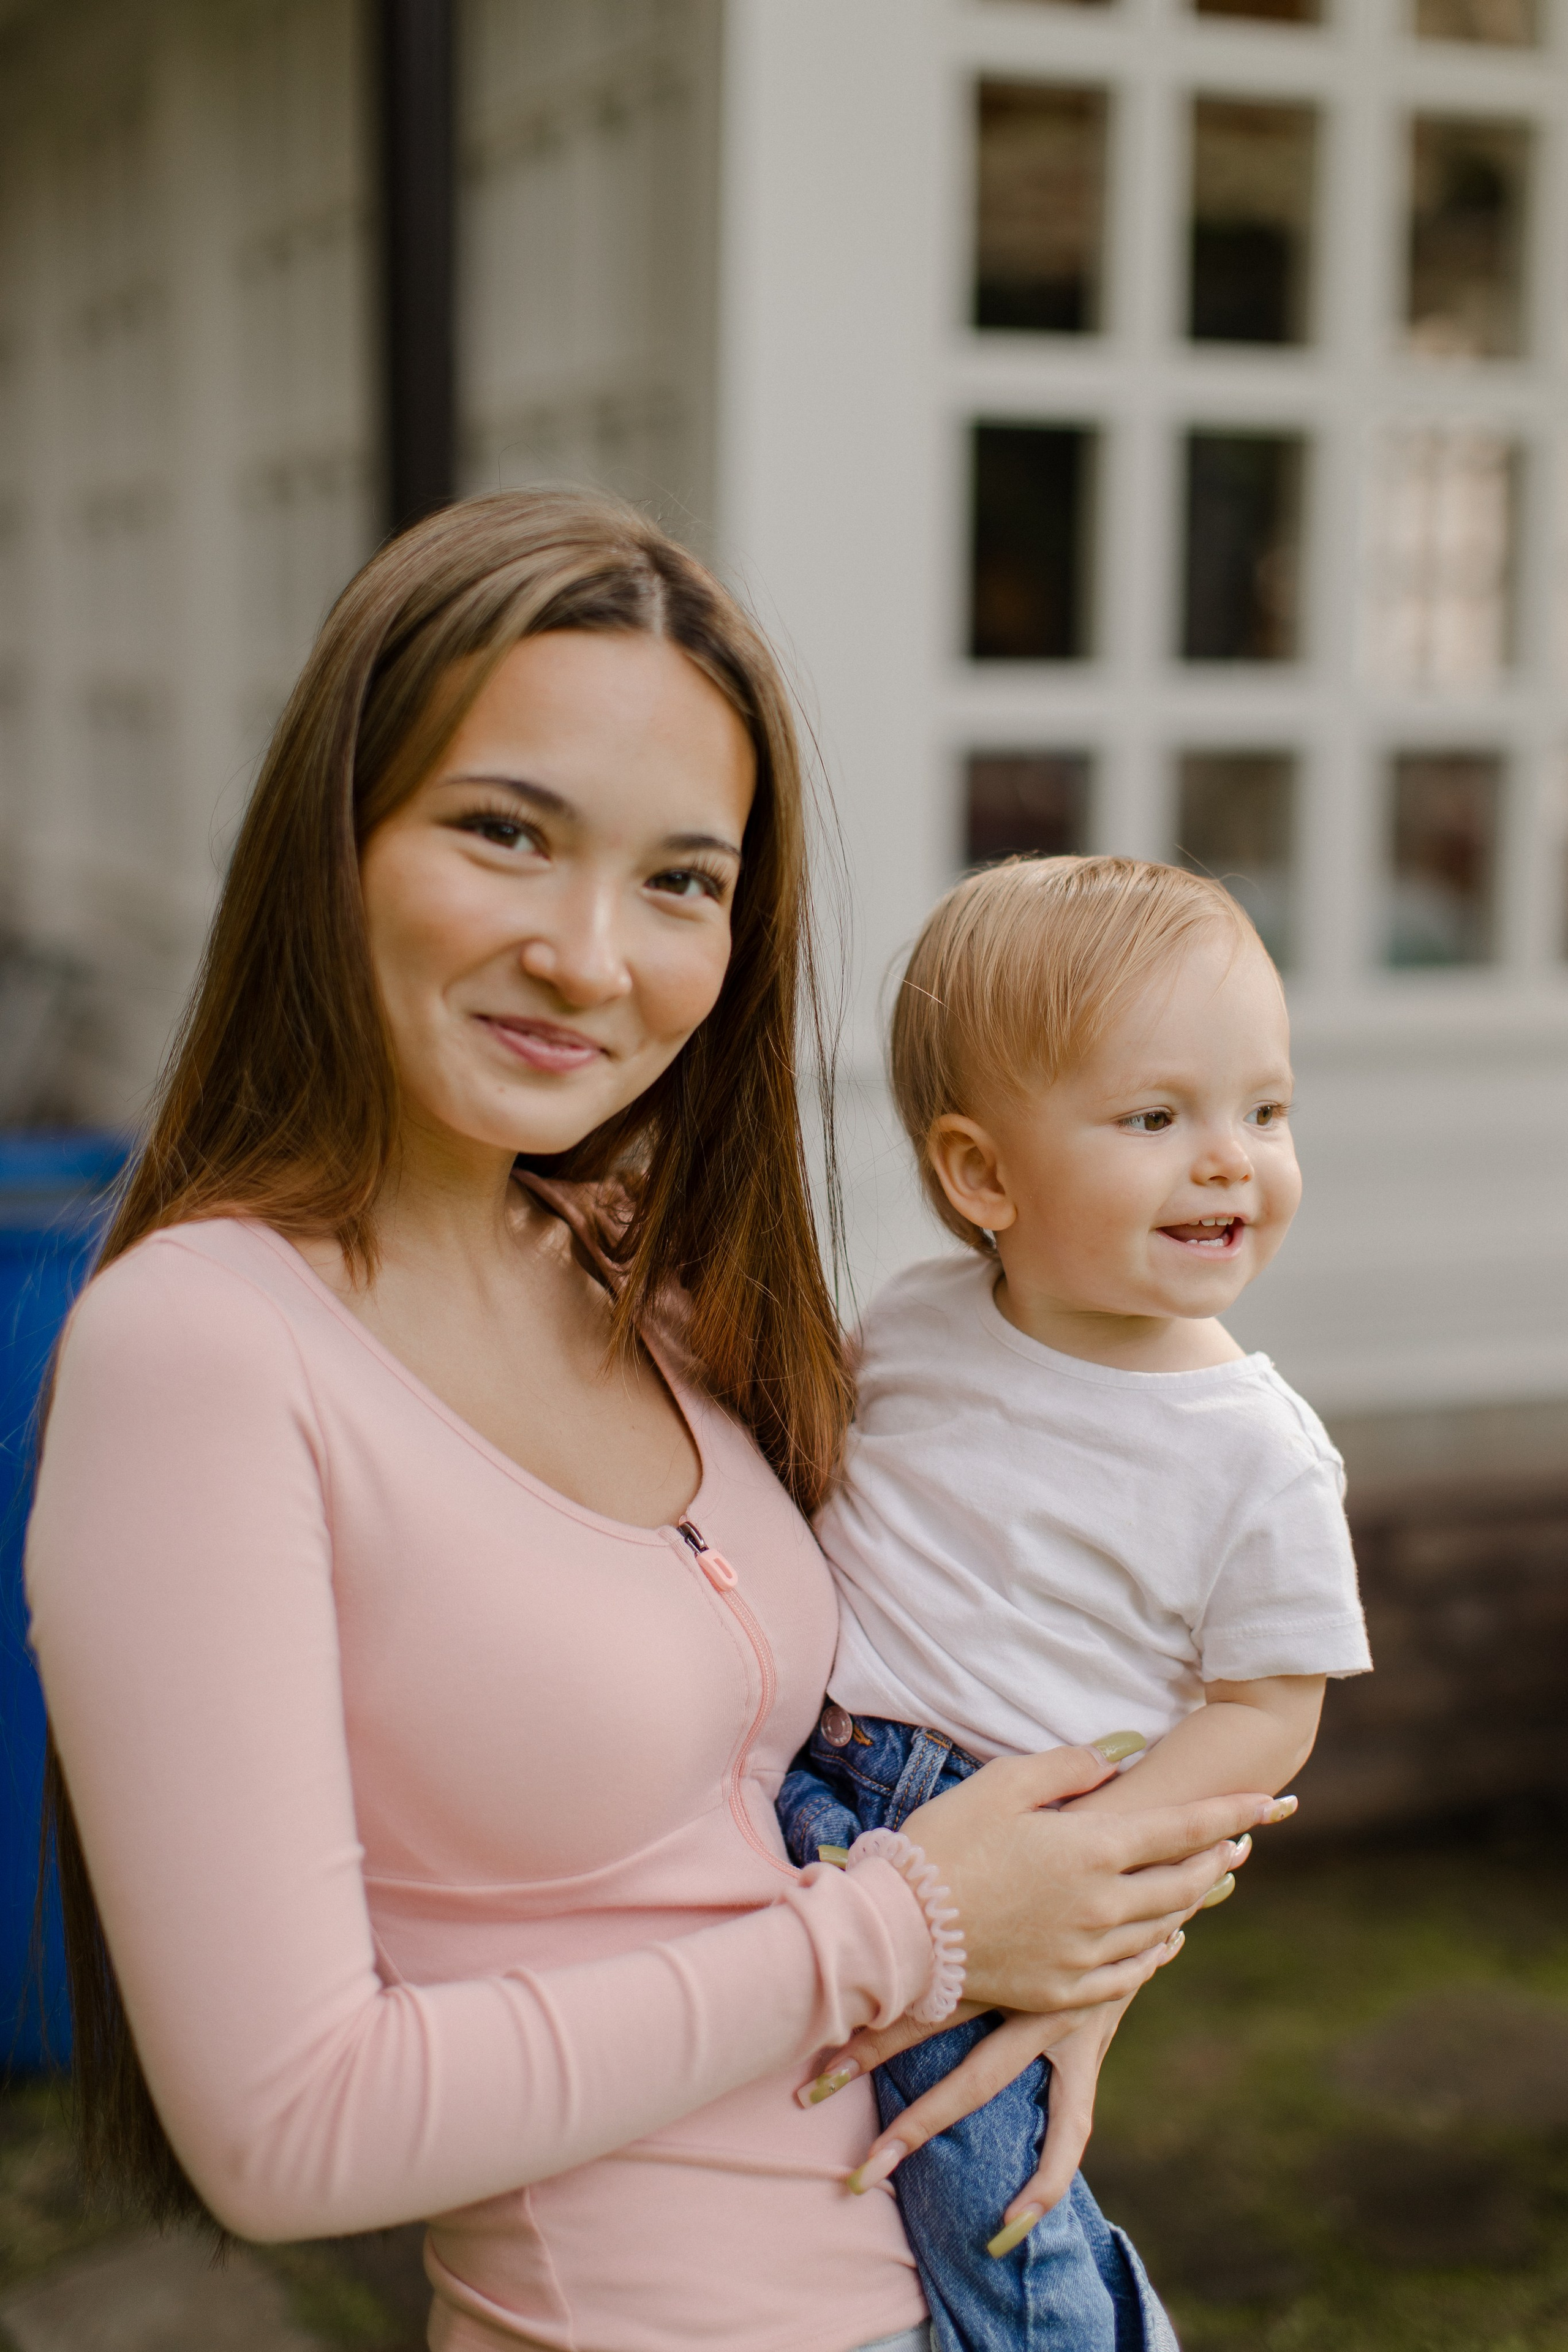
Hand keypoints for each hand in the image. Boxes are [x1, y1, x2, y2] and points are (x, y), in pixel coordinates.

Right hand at [896, 1743, 1285, 2014]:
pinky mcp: (1062, 1990)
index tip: (1271, 1801)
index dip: (1232, 1812)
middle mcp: (1101, 1906)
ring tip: (1212, 1880)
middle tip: (1244, 1839)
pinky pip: (1129, 1974)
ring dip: (1193, 1899)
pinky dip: (1156, 1952)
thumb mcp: (1004, 1784)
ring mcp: (1085, 1954)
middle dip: (1219, 1854)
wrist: (899, 1930)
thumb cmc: (945, 1844)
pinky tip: (1167, 1941)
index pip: (1182, 1826)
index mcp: (1091, 1850)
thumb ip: (1069, 1767)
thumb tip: (1119, 1755)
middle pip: (1184, 1880)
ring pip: (1162, 1926)